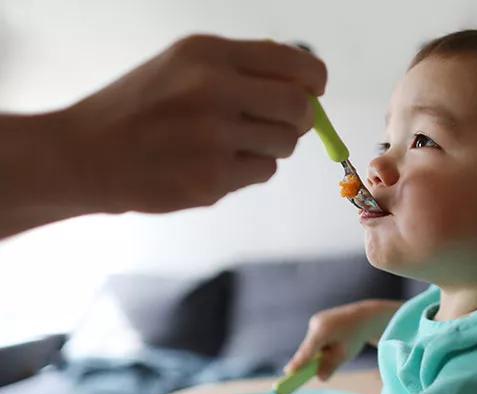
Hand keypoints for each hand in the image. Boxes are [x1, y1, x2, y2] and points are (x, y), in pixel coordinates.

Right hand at [56, 35, 326, 213]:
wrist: (85, 154)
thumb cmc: (139, 108)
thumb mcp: (181, 65)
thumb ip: (240, 68)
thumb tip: (304, 83)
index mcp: (208, 54)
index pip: (297, 65)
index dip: (313, 83)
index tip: (311, 92)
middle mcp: (213, 90)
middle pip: (300, 108)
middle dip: (301, 118)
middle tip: (282, 123)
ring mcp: (213, 138)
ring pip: (285, 144)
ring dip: (271, 145)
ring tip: (233, 143)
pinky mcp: (212, 179)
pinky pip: (263, 172)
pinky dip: (250, 169)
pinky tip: (216, 163)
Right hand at [285, 300, 401, 379]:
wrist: (363, 316)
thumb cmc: (355, 336)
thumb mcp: (344, 355)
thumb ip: (330, 367)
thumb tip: (319, 378)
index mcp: (324, 331)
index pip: (308, 350)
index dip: (298, 362)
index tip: (288, 372)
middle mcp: (316, 323)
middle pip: (307, 348)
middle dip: (307, 360)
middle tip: (298, 374)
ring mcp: (315, 320)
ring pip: (310, 344)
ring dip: (316, 352)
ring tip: (337, 347)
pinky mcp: (316, 321)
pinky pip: (314, 338)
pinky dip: (319, 345)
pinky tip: (333, 341)